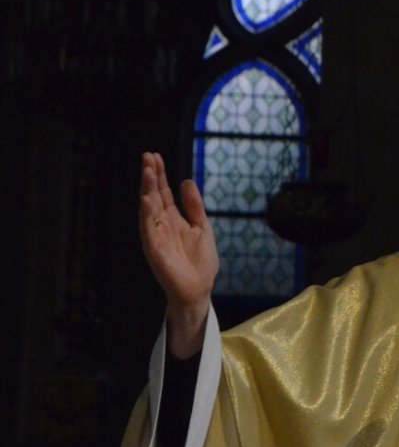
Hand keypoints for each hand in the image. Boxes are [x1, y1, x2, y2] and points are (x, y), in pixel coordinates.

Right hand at [139, 151, 218, 357]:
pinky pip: (148, 231)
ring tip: (148, 172)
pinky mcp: (154, 251)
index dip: (160, 175)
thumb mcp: (202, 228)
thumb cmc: (200, 262)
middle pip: (153, 196)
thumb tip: (186, 181)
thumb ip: (194, 207)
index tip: (155, 156)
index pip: (163, 193)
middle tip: (148, 157)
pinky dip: (147, 216)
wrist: (199, 290)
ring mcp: (156, 237)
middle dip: (151, 177)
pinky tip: (147, 200)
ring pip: (148, 210)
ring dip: (147, 191)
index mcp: (173, 220)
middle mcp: (161, 226)